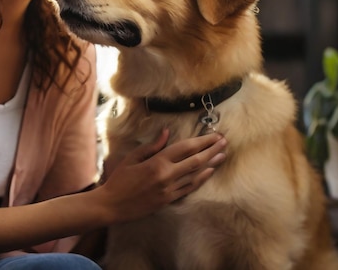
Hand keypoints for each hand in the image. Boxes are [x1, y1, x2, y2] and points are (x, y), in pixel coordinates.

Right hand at [97, 129, 225, 222]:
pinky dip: (201, 179)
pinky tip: (209, 172)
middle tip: (224, 141)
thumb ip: (151, 146)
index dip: (202, 141)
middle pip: (196, 160)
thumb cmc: (119, 180)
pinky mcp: (169, 200)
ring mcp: (169, 190)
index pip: (185, 148)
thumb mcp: (132, 158)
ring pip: (196, 175)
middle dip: (212, 150)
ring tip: (222, 155)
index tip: (214, 135)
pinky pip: (189, 188)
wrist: (113, 205)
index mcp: (157, 163)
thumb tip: (166, 132)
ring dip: (211, 164)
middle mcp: (166, 176)